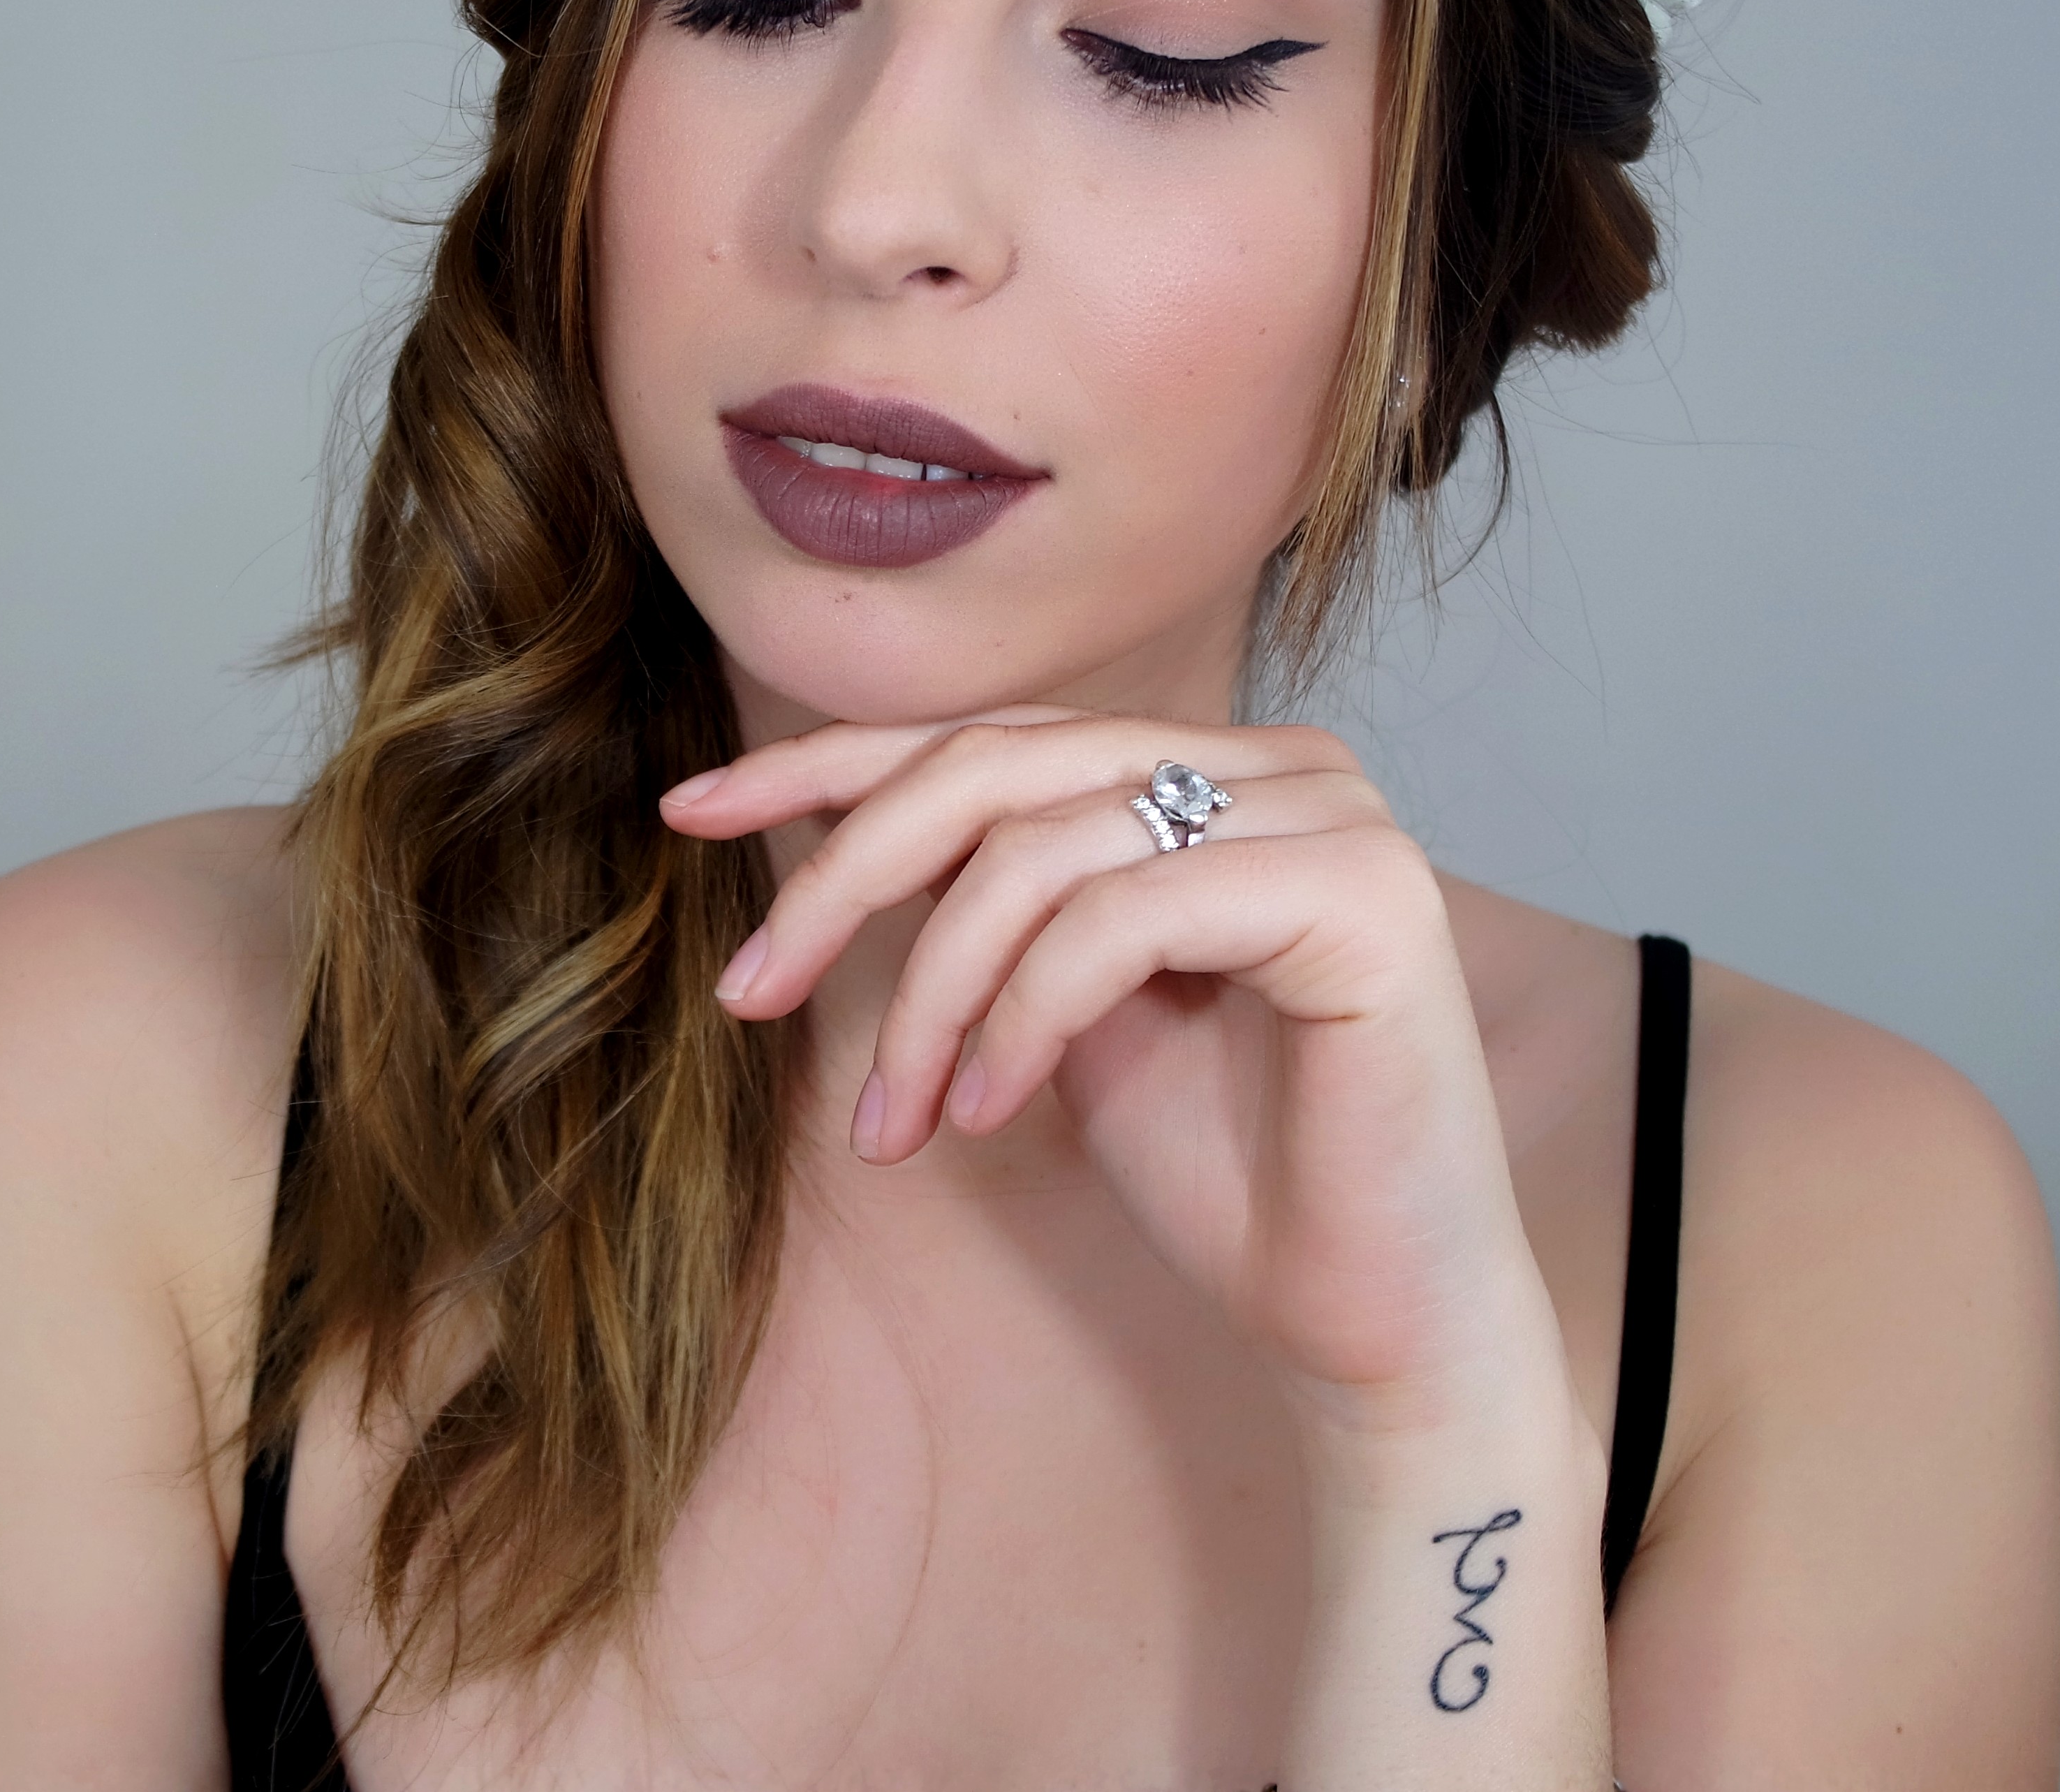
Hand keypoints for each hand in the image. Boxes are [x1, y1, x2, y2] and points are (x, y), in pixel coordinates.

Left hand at [661, 711, 1565, 1438]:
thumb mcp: (1058, 1009)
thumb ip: (990, 905)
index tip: (692, 814)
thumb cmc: (1224, 1172)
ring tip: (893, 1123)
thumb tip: (829, 828)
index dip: (828, 766)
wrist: (1368, 1322)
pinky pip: (1123, 915)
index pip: (990, 736)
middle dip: (843, 879)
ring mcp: (1331, 813)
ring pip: (1040, 848)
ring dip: (928, 995)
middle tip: (748, 996)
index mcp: (1212, 767)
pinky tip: (983, 1115)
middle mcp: (1279, 762)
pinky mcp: (1364, 891)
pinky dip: (1022, 1017)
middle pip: (995, 769)